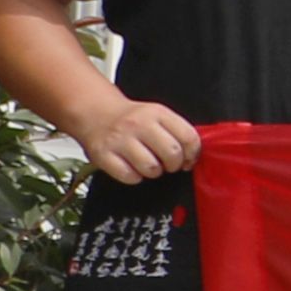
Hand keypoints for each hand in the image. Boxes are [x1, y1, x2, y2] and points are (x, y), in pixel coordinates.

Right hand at [75, 95, 206, 184]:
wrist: (96, 113)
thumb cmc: (131, 119)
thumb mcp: (158, 115)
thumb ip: (177, 131)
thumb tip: (194, 154)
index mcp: (158, 113)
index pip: (188, 137)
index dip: (193, 154)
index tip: (189, 160)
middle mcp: (139, 125)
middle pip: (172, 153)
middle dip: (174, 165)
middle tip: (168, 164)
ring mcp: (120, 140)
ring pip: (151, 167)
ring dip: (154, 172)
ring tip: (149, 165)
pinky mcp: (103, 155)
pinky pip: (129, 176)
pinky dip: (134, 177)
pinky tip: (133, 168)